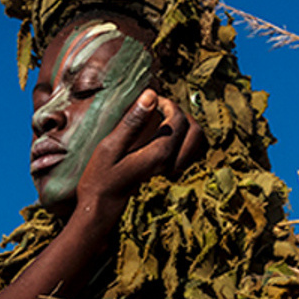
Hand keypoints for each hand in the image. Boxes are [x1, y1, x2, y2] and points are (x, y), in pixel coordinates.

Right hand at [75, 89, 205, 219]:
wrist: (102, 203)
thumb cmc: (100, 176)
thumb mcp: (109, 147)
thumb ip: (132, 122)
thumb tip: (152, 95)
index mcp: (159, 154)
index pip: (179, 119)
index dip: (168, 104)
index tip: (150, 102)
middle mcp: (170, 162)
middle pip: (196, 131)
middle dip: (181, 114)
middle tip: (160, 109)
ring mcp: (171, 169)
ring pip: (197, 143)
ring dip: (185, 126)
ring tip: (164, 120)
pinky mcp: (168, 172)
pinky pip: (191, 153)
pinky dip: (185, 139)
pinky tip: (165, 136)